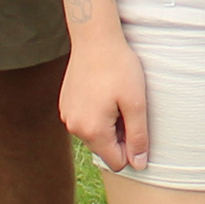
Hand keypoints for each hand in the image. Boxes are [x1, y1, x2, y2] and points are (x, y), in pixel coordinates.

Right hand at [60, 33, 149, 171]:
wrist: (94, 38)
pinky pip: (84, 120)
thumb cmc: (119, 67)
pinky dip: (96, 113)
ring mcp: (67, 115)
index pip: (116, 162)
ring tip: (115, 97)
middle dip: (119, 135)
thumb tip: (139, 165)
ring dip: (108, 124)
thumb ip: (138, 137)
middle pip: (105, 149)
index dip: (132, 149)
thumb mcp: (136, 103)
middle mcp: (74, 127)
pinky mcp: (65, 104)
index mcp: (93, 130)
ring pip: (94, 135)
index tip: (136, 123)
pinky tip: (103, 91)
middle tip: (127, 106)